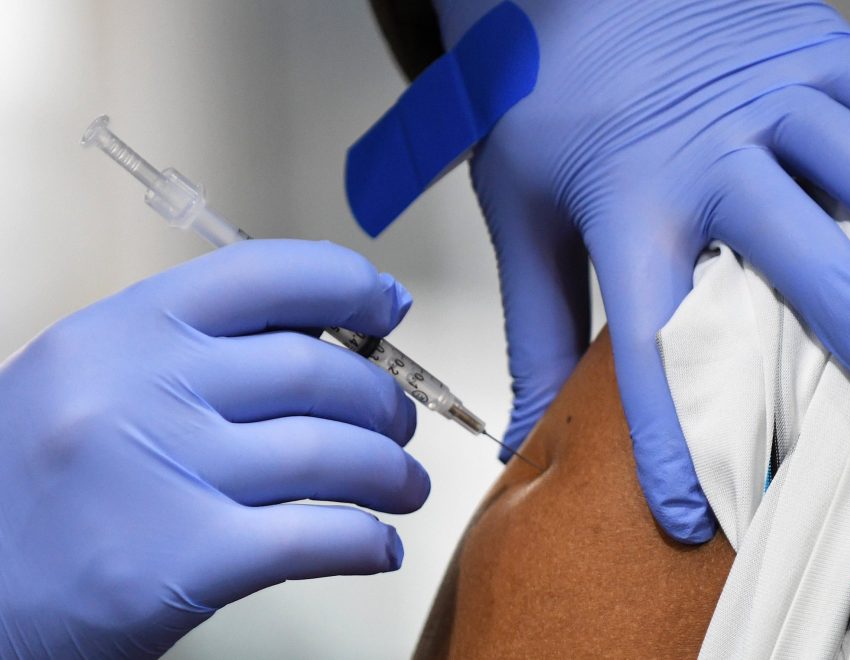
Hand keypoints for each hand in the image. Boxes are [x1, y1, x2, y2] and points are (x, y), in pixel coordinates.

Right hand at [0, 239, 428, 656]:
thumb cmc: (33, 488)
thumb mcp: (88, 381)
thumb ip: (189, 351)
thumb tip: (320, 336)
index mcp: (121, 331)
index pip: (264, 274)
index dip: (348, 282)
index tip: (388, 307)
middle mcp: (141, 389)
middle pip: (315, 369)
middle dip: (382, 399)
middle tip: (398, 424)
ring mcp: (162, 473)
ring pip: (331, 453)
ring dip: (391, 472)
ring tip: (405, 486)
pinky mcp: (181, 562)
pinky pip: (316, 539)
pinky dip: (367, 542)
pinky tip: (379, 547)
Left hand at [435, 0, 849, 540]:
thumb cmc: (545, 104)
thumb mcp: (519, 214)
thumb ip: (535, 327)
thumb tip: (528, 430)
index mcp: (625, 200)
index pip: (649, 338)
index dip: (672, 434)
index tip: (695, 510)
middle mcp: (704, 148)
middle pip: (791, 253)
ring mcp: (766, 91)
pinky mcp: (809, 46)